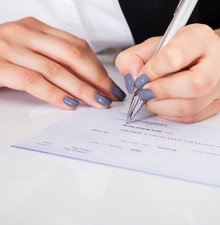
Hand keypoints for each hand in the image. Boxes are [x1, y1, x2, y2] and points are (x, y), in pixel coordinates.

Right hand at [0, 17, 124, 108]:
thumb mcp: (26, 50)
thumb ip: (51, 58)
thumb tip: (86, 80)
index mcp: (34, 27)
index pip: (77, 46)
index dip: (98, 67)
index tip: (110, 84)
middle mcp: (24, 33)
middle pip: (73, 55)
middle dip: (96, 78)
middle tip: (109, 95)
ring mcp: (9, 48)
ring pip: (57, 69)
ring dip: (82, 89)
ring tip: (97, 102)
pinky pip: (34, 81)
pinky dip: (55, 94)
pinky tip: (69, 104)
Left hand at [116, 24, 219, 122]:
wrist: (212, 58)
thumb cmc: (184, 50)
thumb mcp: (157, 44)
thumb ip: (136, 57)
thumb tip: (131, 77)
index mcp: (201, 37)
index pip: (175, 56)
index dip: (152, 70)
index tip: (142, 76)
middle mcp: (218, 60)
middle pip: (194, 85)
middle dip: (161, 92)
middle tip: (145, 91)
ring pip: (191, 106)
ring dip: (163, 106)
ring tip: (152, 98)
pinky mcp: (219, 103)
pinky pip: (192, 117)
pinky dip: (171, 114)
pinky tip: (165, 104)